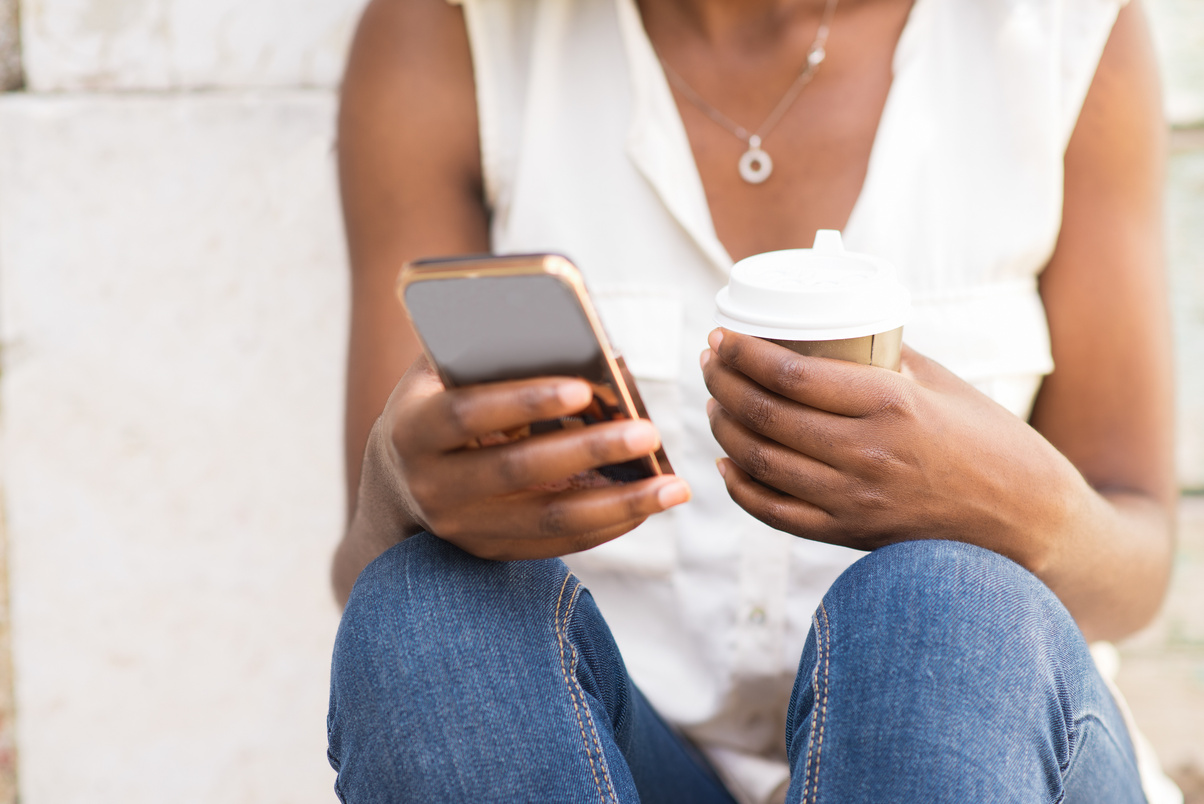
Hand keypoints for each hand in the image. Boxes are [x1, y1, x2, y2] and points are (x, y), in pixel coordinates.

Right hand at [358, 355, 690, 560]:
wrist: (395, 486)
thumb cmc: (438, 404)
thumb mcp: (441, 373)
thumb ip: (487, 352)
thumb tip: (577, 342)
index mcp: (413, 428)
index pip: (467, 413)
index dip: (523, 401)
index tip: (585, 389)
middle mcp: (432, 484)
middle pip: (517, 471)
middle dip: (589, 451)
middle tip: (648, 433)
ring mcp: (462, 527)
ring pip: (548, 519)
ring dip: (618, 504)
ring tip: (674, 486)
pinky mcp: (491, 552)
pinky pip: (558, 543)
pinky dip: (608, 525)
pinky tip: (649, 505)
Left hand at [701, 329, 1080, 571]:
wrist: (1031, 524)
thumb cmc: (992, 443)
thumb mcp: (944, 384)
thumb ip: (888, 358)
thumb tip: (838, 329)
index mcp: (890, 404)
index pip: (790, 374)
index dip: (742, 352)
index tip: (723, 335)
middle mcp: (866, 453)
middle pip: (765, 414)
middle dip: (722, 383)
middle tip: (710, 362)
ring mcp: (855, 501)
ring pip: (760, 461)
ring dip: (724, 429)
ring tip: (715, 404)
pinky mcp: (851, 536)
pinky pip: (774, 514)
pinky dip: (741, 487)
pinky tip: (728, 463)